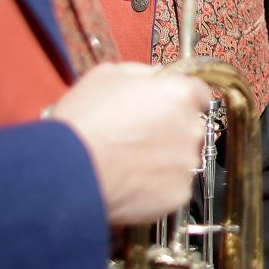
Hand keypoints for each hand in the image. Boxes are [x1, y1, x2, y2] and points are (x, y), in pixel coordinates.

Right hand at [48, 63, 210, 225]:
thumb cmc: (85, 121)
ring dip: (164, 160)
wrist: (69, 170)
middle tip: (138, 137)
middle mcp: (192, 128)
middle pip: (190, 127)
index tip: (165, 107)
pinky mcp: (178, 195)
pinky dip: (157, 187)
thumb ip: (142, 74)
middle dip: (171, 131)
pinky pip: (173, 187)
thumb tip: (154, 79)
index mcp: (181, 94)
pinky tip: (132, 182)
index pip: (198, 93)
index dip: (179, 100)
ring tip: (130, 163)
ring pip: (181, 159)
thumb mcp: (108, 75)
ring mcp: (187, 164)